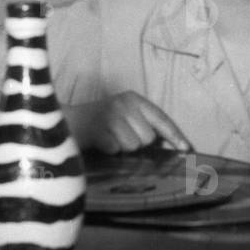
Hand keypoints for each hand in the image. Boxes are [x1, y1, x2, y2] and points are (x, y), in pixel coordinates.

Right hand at [69, 91, 192, 153]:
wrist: (62, 122)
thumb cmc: (98, 123)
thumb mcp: (124, 116)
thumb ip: (144, 125)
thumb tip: (167, 144)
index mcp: (134, 99)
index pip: (161, 119)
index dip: (175, 135)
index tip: (187, 149)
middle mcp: (124, 104)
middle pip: (148, 137)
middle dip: (137, 144)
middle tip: (119, 137)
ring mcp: (110, 115)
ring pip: (132, 145)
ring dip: (121, 148)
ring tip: (108, 139)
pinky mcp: (97, 128)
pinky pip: (114, 149)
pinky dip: (108, 150)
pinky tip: (99, 142)